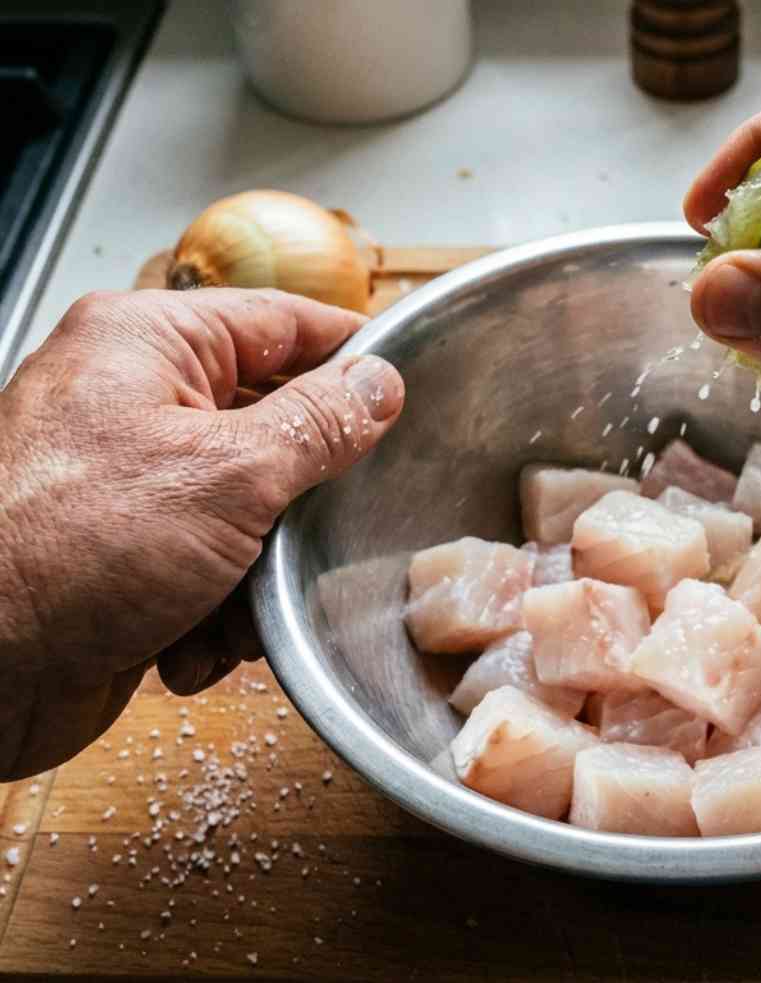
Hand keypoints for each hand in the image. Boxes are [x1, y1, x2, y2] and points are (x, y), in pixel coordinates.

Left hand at [0, 288, 403, 778]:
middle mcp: (132, 399)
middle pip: (273, 426)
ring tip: (230, 609)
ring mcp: (126, 479)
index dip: (351, 355)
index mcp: (146, 344)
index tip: (412, 386)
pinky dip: (214, 612)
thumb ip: (317, 424)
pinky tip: (185, 644)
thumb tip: (380, 382)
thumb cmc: (71, 551)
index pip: (281, 322)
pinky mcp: (123, 551)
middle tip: (314, 531)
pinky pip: (211, 565)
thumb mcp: (228, 476)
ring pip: (252, 509)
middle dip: (298, 501)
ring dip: (258, 574)